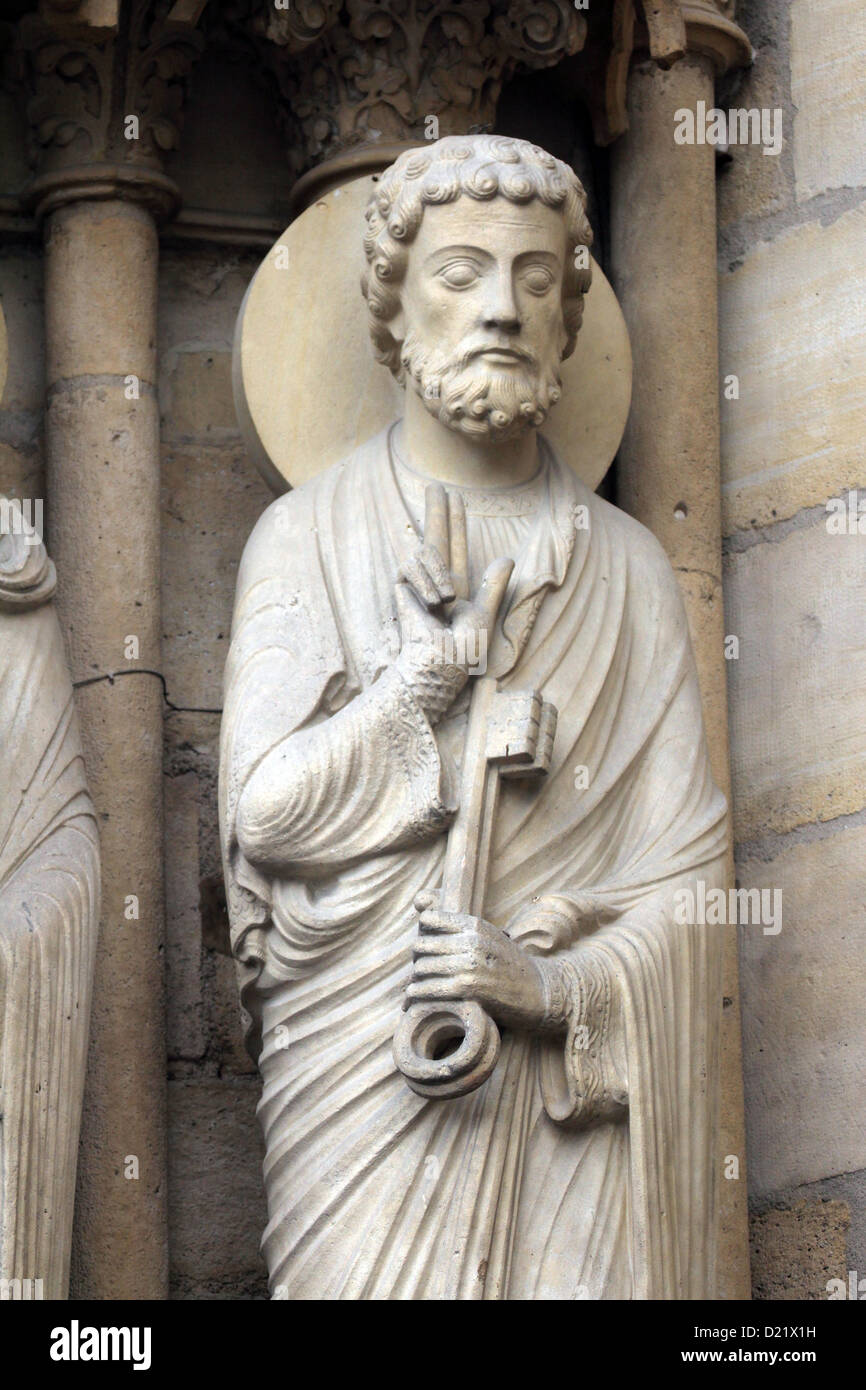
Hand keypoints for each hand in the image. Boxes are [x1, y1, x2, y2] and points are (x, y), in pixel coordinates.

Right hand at [394, 483, 512, 718]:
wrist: (436, 666)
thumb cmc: (460, 653)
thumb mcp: (483, 617)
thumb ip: (493, 587)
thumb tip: (506, 557)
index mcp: (456, 589)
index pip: (456, 549)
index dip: (456, 524)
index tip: (456, 499)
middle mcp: (435, 583)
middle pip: (436, 538)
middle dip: (437, 511)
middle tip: (436, 486)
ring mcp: (417, 584)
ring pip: (427, 550)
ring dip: (439, 572)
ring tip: (444, 600)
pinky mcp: (401, 587)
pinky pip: (413, 563)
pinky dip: (426, 580)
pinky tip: (431, 602)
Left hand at [406, 891, 547, 1031]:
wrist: (542, 993)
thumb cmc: (512, 966)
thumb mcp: (490, 936)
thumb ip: (458, 924)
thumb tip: (418, 901)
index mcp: (475, 925)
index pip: (430, 920)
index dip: (423, 935)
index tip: (425, 950)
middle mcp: (471, 941)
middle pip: (422, 946)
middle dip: (417, 961)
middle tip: (419, 974)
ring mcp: (470, 964)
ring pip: (422, 968)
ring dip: (414, 981)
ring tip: (414, 991)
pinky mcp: (469, 989)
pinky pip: (429, 989)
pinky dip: (415, 996)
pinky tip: (411, 1003)